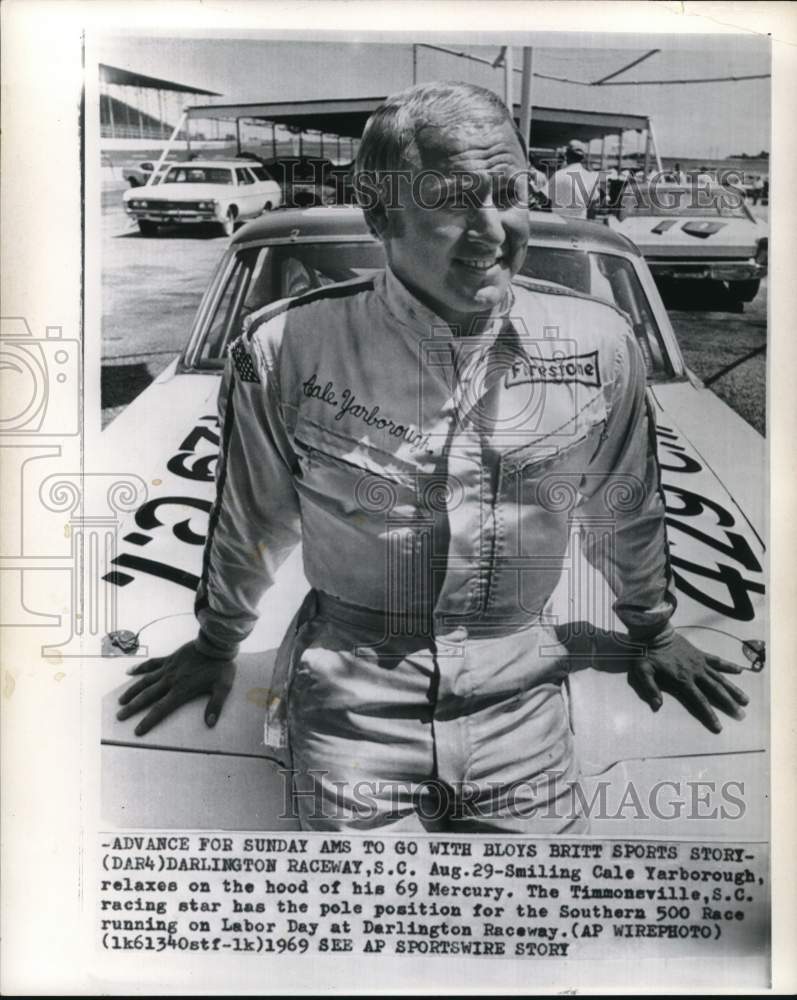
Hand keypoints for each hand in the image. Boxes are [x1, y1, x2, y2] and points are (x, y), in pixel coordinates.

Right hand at [116, 640, 235, 735]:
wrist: (217, 643)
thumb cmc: (221, 666)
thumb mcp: (223, 687)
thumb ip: (215, 706)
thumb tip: (210, 724)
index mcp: (181, 690)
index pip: (160, 709)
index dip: (148, 721)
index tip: (137, 731)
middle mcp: (170, 680)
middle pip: (147, 696)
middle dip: (132, 708)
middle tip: (120, 716)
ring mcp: (168, 668)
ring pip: (145, 681)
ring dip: (132, 691)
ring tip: (120, 701)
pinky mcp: (169, 658)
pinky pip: (151, 663)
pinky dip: (140, 668)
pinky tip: (129, 672)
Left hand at [627, 632, 748, 732]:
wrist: (653, 632)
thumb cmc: (646, 654)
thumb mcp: (643, 672)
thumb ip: (650, 689)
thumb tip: (657, 706)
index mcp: (682, 680)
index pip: (699, 701)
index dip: (709, 714)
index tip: (719, 727)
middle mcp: (695, 672)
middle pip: (716, 691)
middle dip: (729, 704)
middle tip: (741, 715)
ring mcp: (699, 662)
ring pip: (720, 678)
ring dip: (733, 689)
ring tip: (745, 700)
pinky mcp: (700, 653)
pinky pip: (716, 660)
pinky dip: (728, 665)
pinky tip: (739, 670)